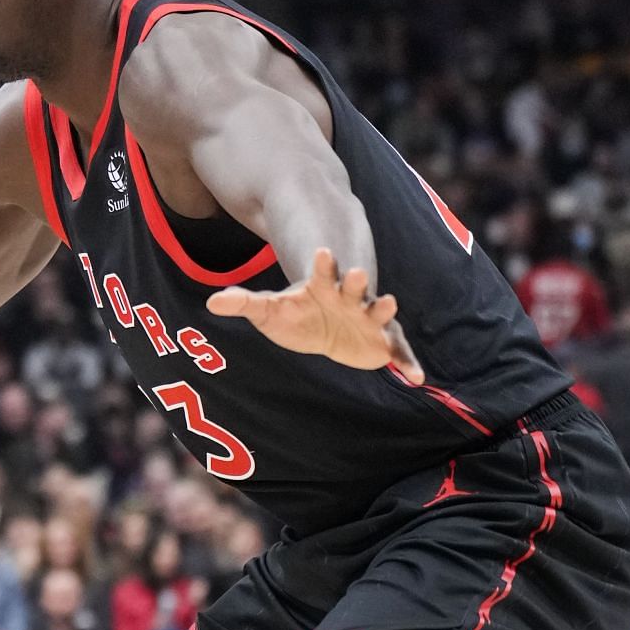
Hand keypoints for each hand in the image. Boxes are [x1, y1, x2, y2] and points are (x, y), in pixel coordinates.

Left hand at [206, 248, 422, 382]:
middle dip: (356, 280)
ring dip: (383, 308)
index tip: (322, 251)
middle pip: (354, 286)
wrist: (321, 331)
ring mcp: (367, 318)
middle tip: (357, 272)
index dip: (323, 263)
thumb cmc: (294, 315)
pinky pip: (397, 353)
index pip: (322, 271)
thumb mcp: (267, 311)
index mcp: (322, 287)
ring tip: (389, 303)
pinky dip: (407, 364)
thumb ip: (245, 303)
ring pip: (378, 312)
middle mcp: (349, 298)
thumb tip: (212, 302)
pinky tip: (417, 378)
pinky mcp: (381, 341)